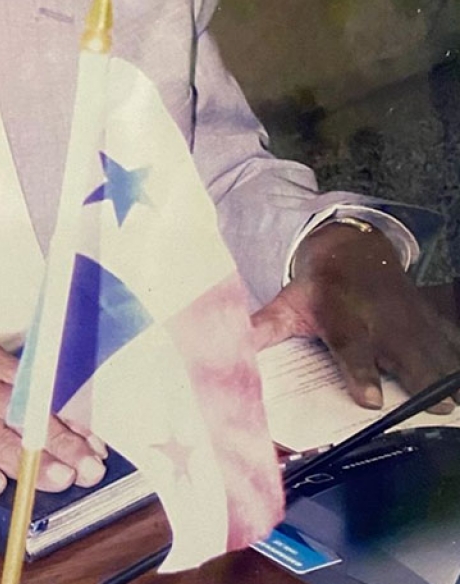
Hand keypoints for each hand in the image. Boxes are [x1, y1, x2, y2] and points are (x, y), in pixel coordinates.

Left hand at [251, 224, 459, 410]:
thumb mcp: (288, 305)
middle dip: (422, 386)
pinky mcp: (436, 325)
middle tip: (431, 410)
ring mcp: (414, 324)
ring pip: (442, 358)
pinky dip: (456, 366)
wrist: (354, 253)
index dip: (361, 375)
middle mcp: (383, 322)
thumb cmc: (319, 290)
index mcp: (343, 320)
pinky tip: (454, 387)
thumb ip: (263, 331)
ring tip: (446, 406)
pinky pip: (455, 347)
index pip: (353, 350)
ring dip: (445, 383)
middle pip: (411, 361)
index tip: (369, 400)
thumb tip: (227, 352)